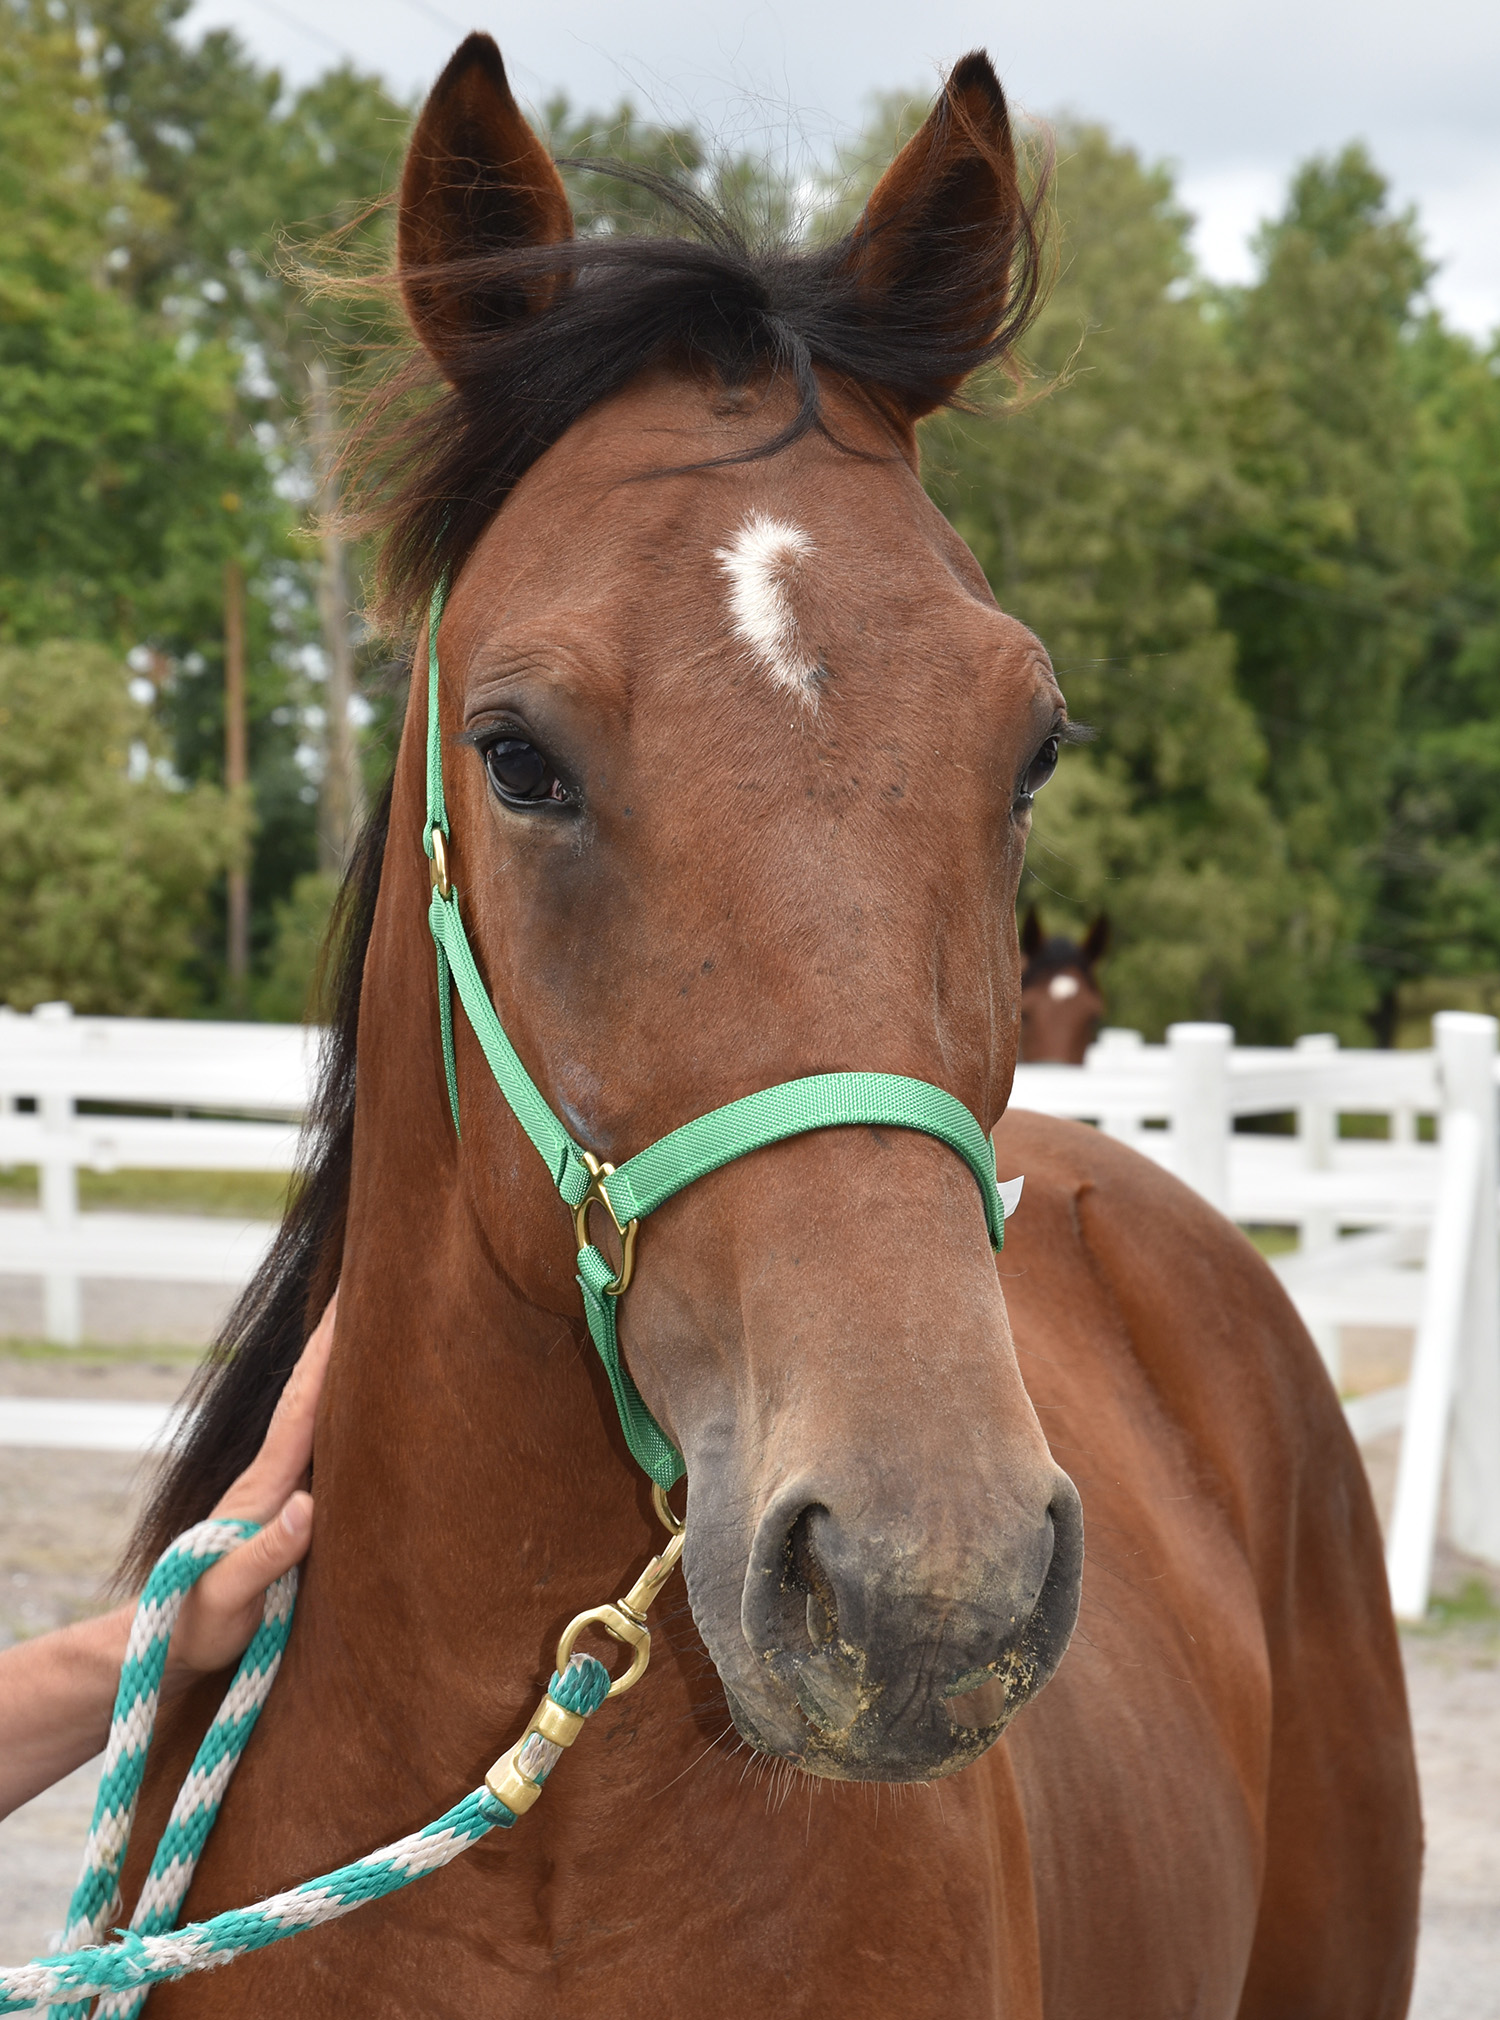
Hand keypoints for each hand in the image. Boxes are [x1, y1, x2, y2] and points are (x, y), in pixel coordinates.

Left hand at [164, 1293, 335, 1688]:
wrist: (168, 1642)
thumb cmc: (199, 1624)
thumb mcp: (229, 1599)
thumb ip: (265, 1557)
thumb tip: (307, 1507)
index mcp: (266, 1488)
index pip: (303, 1408)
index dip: (328, 1355)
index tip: (352, 1302)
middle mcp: (275, 1476)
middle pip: (311, 1392)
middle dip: (338, 1338)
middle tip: (369, 1284)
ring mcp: (280, 1488)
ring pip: (316, 1413)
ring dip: (340, 1365)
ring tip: (370, 1323)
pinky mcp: (286, 1506)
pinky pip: (320, 1442)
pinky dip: (340, 1405)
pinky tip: (358, 1398)